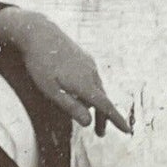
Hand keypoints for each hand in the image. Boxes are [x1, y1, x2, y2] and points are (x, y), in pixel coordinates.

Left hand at [0, 7, 129, 134]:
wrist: (39, 33)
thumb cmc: (41, 64)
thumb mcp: (51, 91)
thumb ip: (70, 107)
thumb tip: (88, 122)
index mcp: (84, 84)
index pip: (105, 106)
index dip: (117, 120)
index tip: (127, 131)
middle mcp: (91, 73)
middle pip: (102, 100)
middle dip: (102, 117)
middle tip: (100, 133)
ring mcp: (90, 64)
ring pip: (96, 89)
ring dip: (94, 103)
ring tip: (84, 113)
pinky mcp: (86, 58)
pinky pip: (91, 79)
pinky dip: (89, 90)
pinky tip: (79, 92)